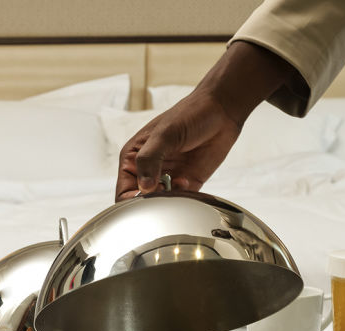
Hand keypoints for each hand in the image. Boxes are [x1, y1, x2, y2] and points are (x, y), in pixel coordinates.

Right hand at [114, 41, 301, 201]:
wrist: (221, 112)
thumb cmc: (189, 115)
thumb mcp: (164, 134)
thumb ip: (149, 160)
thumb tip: (144, 187)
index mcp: (133, 159)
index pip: (123, 191)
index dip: (130, 201)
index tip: (145, 199)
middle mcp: (148, 171)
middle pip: (140, 202)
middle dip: (150, 203)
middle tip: (164, 192)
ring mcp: (167, 178)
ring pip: (161, 204)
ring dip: (169, 201)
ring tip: (178, 182)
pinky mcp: (187, 183)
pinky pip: (180, 201)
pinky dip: (183, 199)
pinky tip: (188, 181)